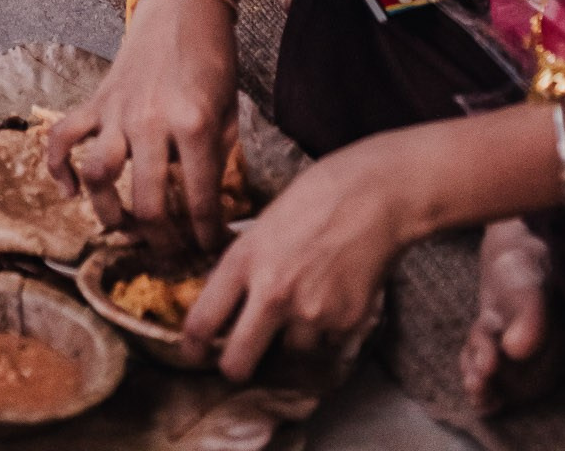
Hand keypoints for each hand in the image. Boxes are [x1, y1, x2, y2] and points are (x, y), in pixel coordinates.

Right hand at [46, 0, 238, 243]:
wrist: (183, 7)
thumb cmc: (213, 59)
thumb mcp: (229, 110)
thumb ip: (216, 157)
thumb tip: (206, 204)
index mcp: (192, 125)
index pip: (199, 200)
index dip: (206, 235)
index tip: (210, 249)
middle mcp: (150, 121)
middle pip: (148, 203)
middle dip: (162, 241)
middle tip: (171, 253)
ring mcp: (117, 111)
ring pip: (99, 176)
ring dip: (109, 212)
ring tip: (124, 228)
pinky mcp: (97, 100)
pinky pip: (64, 137)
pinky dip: (59, 167)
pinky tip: (69, 191)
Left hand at [179, 143, 402, 379]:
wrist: (373, 196)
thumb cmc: (314, 198)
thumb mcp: (262, 226)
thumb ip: (244, 266)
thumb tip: (226, 304)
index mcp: (245, 261)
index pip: (203, 321)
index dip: (192, 345)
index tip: (192, 353)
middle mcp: (273, 293)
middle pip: (237, 364)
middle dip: (234, 368)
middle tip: (239, 362)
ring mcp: (311, 312)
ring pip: (288, 356)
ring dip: (291, 342)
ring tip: (305, 304)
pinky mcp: (345, 323)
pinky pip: (326, 346)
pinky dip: (325, 334)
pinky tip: (332, 299)